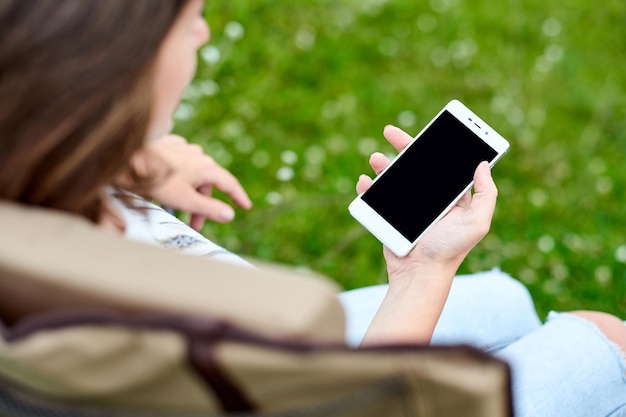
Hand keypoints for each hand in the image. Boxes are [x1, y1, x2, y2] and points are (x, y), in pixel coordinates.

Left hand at [136, 134, 251, 229]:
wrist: (127, 158)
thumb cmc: (155, 180)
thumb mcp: (185, 200)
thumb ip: (209, 209)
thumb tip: (231, 215)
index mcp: (207, 167)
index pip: (230, 184)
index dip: (239, 197)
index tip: (246, 206)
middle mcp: (199, 155)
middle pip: (208, 184)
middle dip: (203, 205)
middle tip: (195, 224)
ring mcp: (184, 148)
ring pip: (194, 175)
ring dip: (190, 192)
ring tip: (176, 207)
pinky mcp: (169, 146)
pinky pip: (181, 164)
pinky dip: (179, 178)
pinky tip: (168, 185)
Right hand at [356, 125, 497, 282]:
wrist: (420, 274)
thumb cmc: (450, 251)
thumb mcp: (477, 223)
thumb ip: (485, 194)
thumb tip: (483, 165)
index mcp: (452, 197)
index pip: (444, 165)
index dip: (437, 146)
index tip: (431, 130)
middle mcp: (430, 198)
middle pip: (415, 165)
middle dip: (402, 146)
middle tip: (390, 132)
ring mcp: (408, 207)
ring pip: (393, 177)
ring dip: (383, 164)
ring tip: (375, 158)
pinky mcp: (391, 216)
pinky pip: (377, 197)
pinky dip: (369, 187)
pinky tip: (366, 181)